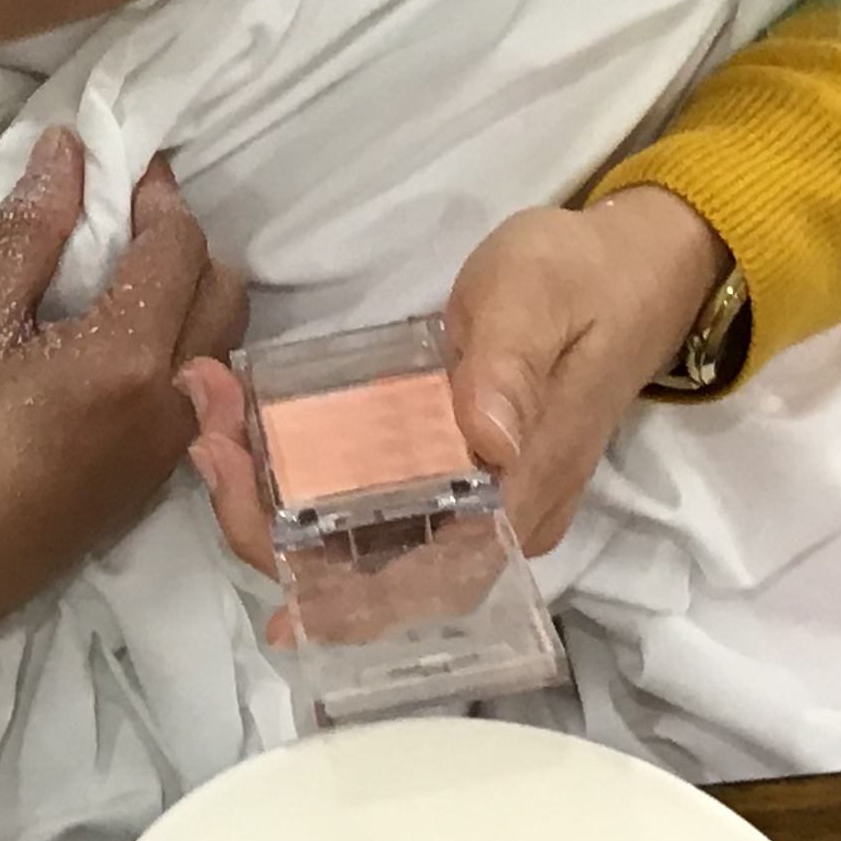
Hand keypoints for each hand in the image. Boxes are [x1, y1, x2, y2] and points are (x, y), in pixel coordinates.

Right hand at [0, 132, 248, 675]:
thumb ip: (29, 232)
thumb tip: (68, 149)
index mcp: (128, 362)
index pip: (179, 247)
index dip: (154, 196)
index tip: (119, 170)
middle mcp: (173, 407)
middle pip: (224, 292)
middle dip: (183, 245)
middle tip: (118, 224)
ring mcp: (173, 452)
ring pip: (222, 345)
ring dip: (190, 298)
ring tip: (116, 280)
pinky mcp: (157, 482)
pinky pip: (201, 392)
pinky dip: (182, 349)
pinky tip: (116, 342)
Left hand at [183, 192, 732, 575]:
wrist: (634, 265)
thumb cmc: (586, 278)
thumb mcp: (541, 298)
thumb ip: (511, 368)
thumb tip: (484, 441)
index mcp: (517, 500)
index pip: (409, 575)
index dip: (318, 570)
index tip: (244, 524)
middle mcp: (491, 523)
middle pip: (366, 570)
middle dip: (269, 521)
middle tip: (205, 435)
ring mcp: (469, 501)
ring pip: (355, 537)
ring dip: (273, 498)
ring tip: (210, 422)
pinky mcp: (449, 470)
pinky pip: (364, 499)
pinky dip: (300, 475)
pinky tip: (249, 428)